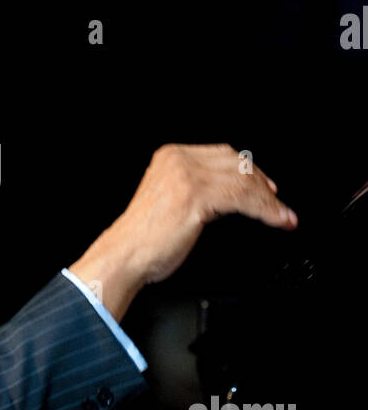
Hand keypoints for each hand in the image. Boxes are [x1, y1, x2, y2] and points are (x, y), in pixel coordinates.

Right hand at [69, 143, 297, 318]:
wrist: (126, 254)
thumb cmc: (144, 238)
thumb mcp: (171, 200)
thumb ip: (197, 188)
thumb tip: (232, 193)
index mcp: (171, 155)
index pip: (224, 154)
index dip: (250, 170)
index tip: (266, 187)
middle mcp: (179, 160)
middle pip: (237, 164)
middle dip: (263, 185)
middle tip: (278, 204)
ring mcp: (187, 176)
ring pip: (243, 181)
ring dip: (269, 202)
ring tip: (282, 216)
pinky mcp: (196, 196)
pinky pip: (242, 198)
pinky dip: (265, 210)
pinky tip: (275, 219)